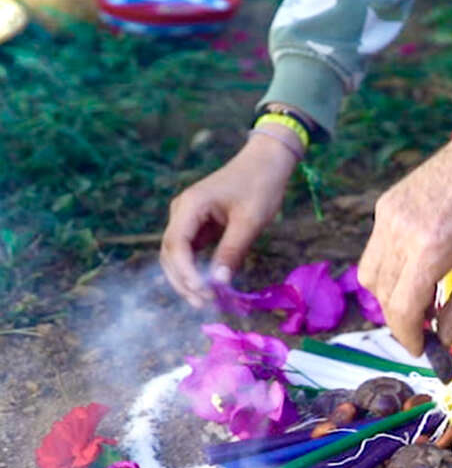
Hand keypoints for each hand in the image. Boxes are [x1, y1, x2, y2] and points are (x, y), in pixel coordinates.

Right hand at [160, 132, 295, 306]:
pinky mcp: (196, 226)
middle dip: (183, 281)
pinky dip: (195, 271)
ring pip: (175, 255)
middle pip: (170, 253)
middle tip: (205, 304)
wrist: (265, 163)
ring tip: (205, 301)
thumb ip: (232, 251)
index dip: (186, 273)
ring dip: (186, 279)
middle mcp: (181, 211)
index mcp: (190, 205)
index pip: (176, 245)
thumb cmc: (260, 186)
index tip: (204, 293)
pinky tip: (208, 288)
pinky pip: (188, 252)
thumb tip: (219, 283)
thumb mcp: (249, 221)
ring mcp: (187, 218)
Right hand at [358, 69, 451, 355]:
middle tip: (425, 330)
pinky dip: (390, 270)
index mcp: (430, 249)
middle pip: (383, 297)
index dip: (409, 337)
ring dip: (390, 297)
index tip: (421, 350)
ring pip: (370, 276)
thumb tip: (441, 340)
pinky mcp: (386, 205)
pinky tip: (417, 271)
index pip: (402, 310)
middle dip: (401, 321)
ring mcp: (388, 216)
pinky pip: (375, 251)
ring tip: (421, 300)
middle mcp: (400, 232)